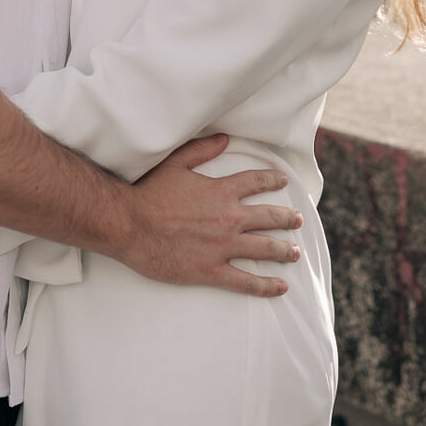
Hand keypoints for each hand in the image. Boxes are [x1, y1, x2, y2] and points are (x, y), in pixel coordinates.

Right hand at [113, 135, 303, 297]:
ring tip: (296, 252)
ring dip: (285, 250)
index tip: (283, 181)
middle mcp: (229, 218)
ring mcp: (222, 246)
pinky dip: (266, 286)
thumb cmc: (147, 193)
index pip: (256, 183)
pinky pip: (246, 281)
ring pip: (265, 249)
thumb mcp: (174, 163)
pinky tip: (280, 287)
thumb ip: (202, 150)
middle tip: (297, 220)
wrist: (128, 224)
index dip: (272, 180)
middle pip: (269, 217)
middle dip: (287, 218)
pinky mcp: (211, 271)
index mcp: (221, 191)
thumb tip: (224, 139)